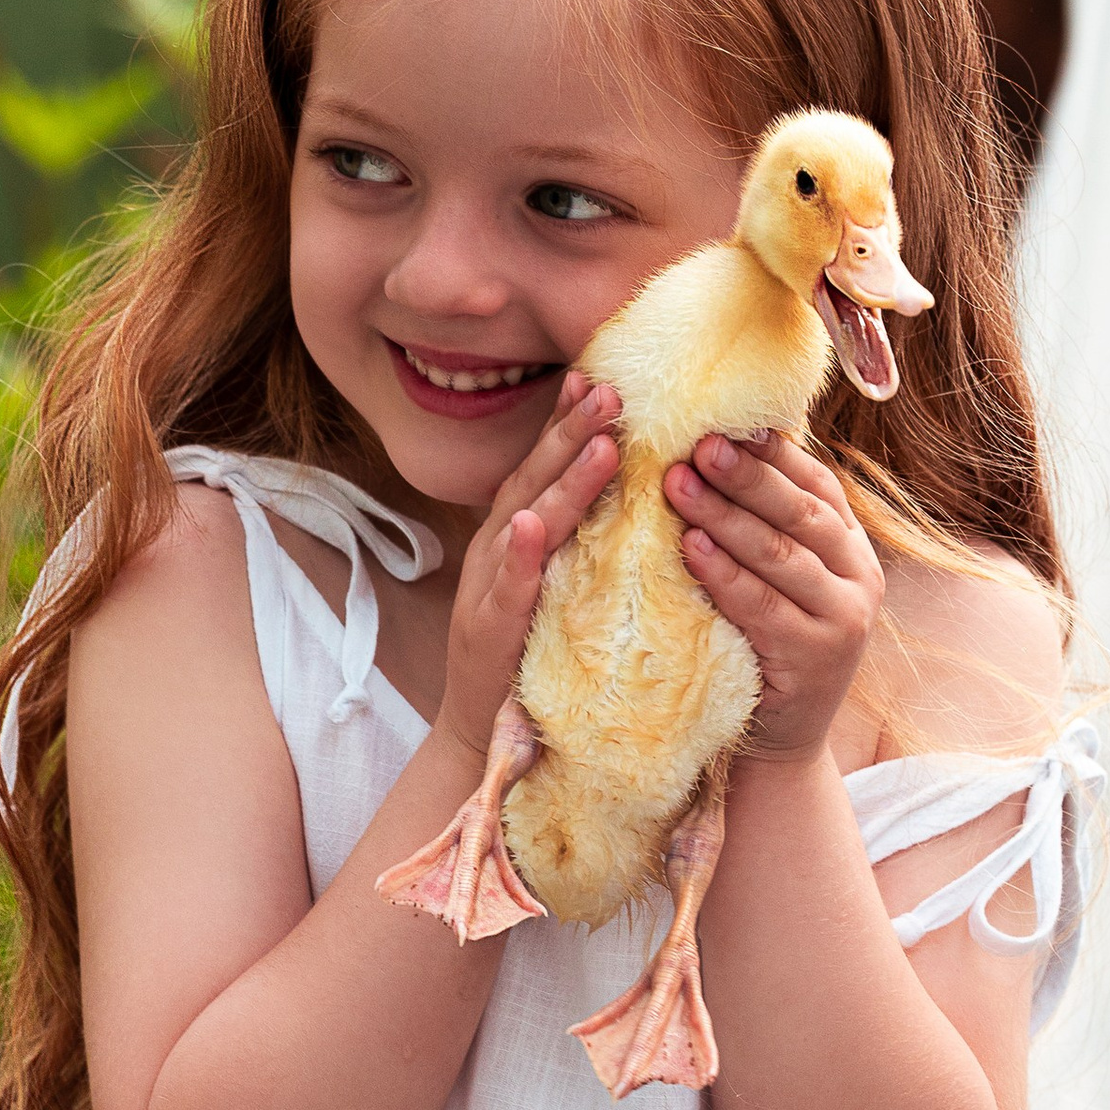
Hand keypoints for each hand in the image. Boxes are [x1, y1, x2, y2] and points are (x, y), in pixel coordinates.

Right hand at [436, 374, 622, 761]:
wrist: (482, 735)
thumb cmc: (531, 657)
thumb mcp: (563, 586)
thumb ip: (584, 541)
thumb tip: (627, 493)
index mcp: (520, 537)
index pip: (544, 467)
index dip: (567, 421)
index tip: (599, 375)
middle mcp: (499, 551)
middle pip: (535, 478)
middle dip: (570, 432)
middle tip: (610, 389)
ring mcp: (489, 590)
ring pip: (525, 523)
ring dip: (558, 480)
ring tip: (595, 442)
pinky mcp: (488, 635)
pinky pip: (505, 592)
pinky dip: (517, 560)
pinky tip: (530, 530)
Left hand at [666, 430, 880, 759]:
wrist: (779, 739)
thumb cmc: (761, 646)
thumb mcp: (774, 581)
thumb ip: (762, 526)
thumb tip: (717, 448)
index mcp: (850, 546)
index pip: (817, 485)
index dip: (772, 453)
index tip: (723, 421)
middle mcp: (859, 577)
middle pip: (800, 513)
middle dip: (745, 475)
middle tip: (696, 443)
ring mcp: (844, 619)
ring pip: (781, 555)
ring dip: (726, 516)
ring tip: (679, 485)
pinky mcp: (816, 658)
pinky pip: (763, 606)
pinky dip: (725, 573)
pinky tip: (691, 547)